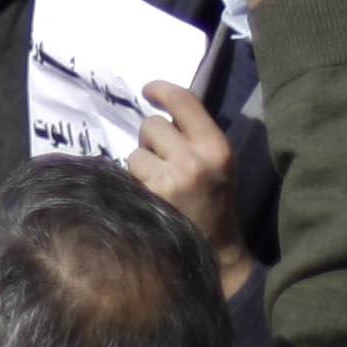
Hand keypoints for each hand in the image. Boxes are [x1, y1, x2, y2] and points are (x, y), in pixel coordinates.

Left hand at [129, 80, 250, 296]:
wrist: (217, 256)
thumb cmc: (215, 204)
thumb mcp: (217, 165)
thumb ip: (194, 135)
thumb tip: (159, 106)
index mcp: (217, 148)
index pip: (183, 101)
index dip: (161, 90)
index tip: (149, 91)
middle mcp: (194, 160)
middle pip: (151, 125)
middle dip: (153, 140)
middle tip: (167, 164)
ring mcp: (169, 180)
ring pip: (135, 151)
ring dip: (143, 165)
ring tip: (161, 187)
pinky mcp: (148, 198)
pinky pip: (128, 173)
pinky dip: (134, 183)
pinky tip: (151, 199)